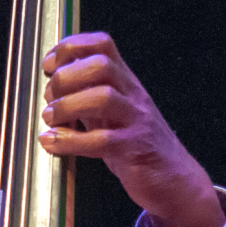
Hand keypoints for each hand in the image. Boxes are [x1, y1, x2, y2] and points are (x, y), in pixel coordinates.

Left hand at [38, 32, 225, 226]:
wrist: (176, 181)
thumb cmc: (139, 147)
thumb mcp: (112, 115)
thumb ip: (87, 99)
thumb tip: (53, 89)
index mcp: (125, 83)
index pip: (102, 45)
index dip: (71, 47)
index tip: (49, 64)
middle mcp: (132, 96)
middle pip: (101, 65)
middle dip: (67, 76)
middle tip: (49, 97)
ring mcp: (136, 121)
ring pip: (103, 98)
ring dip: (67, 106)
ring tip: (50, 119)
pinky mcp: (135, 149)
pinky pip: (102, 140)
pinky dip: (71, 141)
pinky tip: (53, 143)